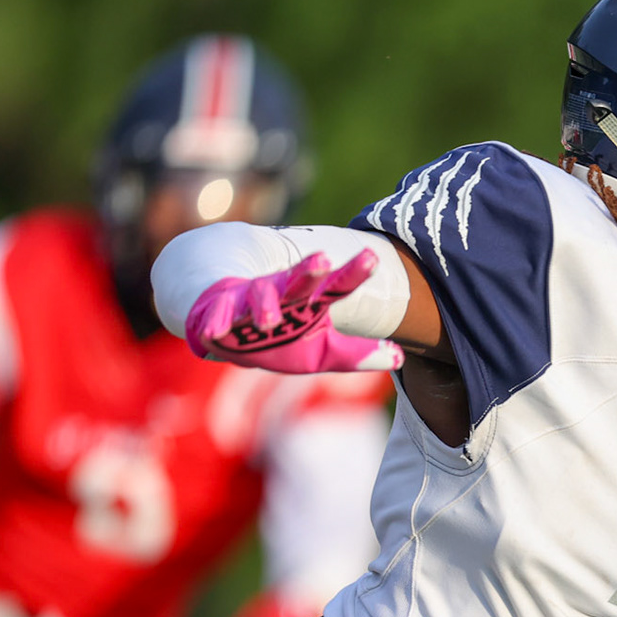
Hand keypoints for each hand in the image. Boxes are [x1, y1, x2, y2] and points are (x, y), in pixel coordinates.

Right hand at [185, 250, 403, 372]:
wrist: (227, 326)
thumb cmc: (278, 337)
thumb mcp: (319, 352)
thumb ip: (356, 355)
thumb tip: (401, 359)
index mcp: (309, 303)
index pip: (336, 286)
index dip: (353, 273)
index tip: (372, 257)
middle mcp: (281, 295)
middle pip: (297, 280)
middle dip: (308, 271)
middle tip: (322, 260)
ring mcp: (247, 301)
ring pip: (257, 296)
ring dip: (263, 305)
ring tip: (270, 320)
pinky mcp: (217, 313)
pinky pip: (216, 317)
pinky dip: (215, 322)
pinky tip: (215, 331)